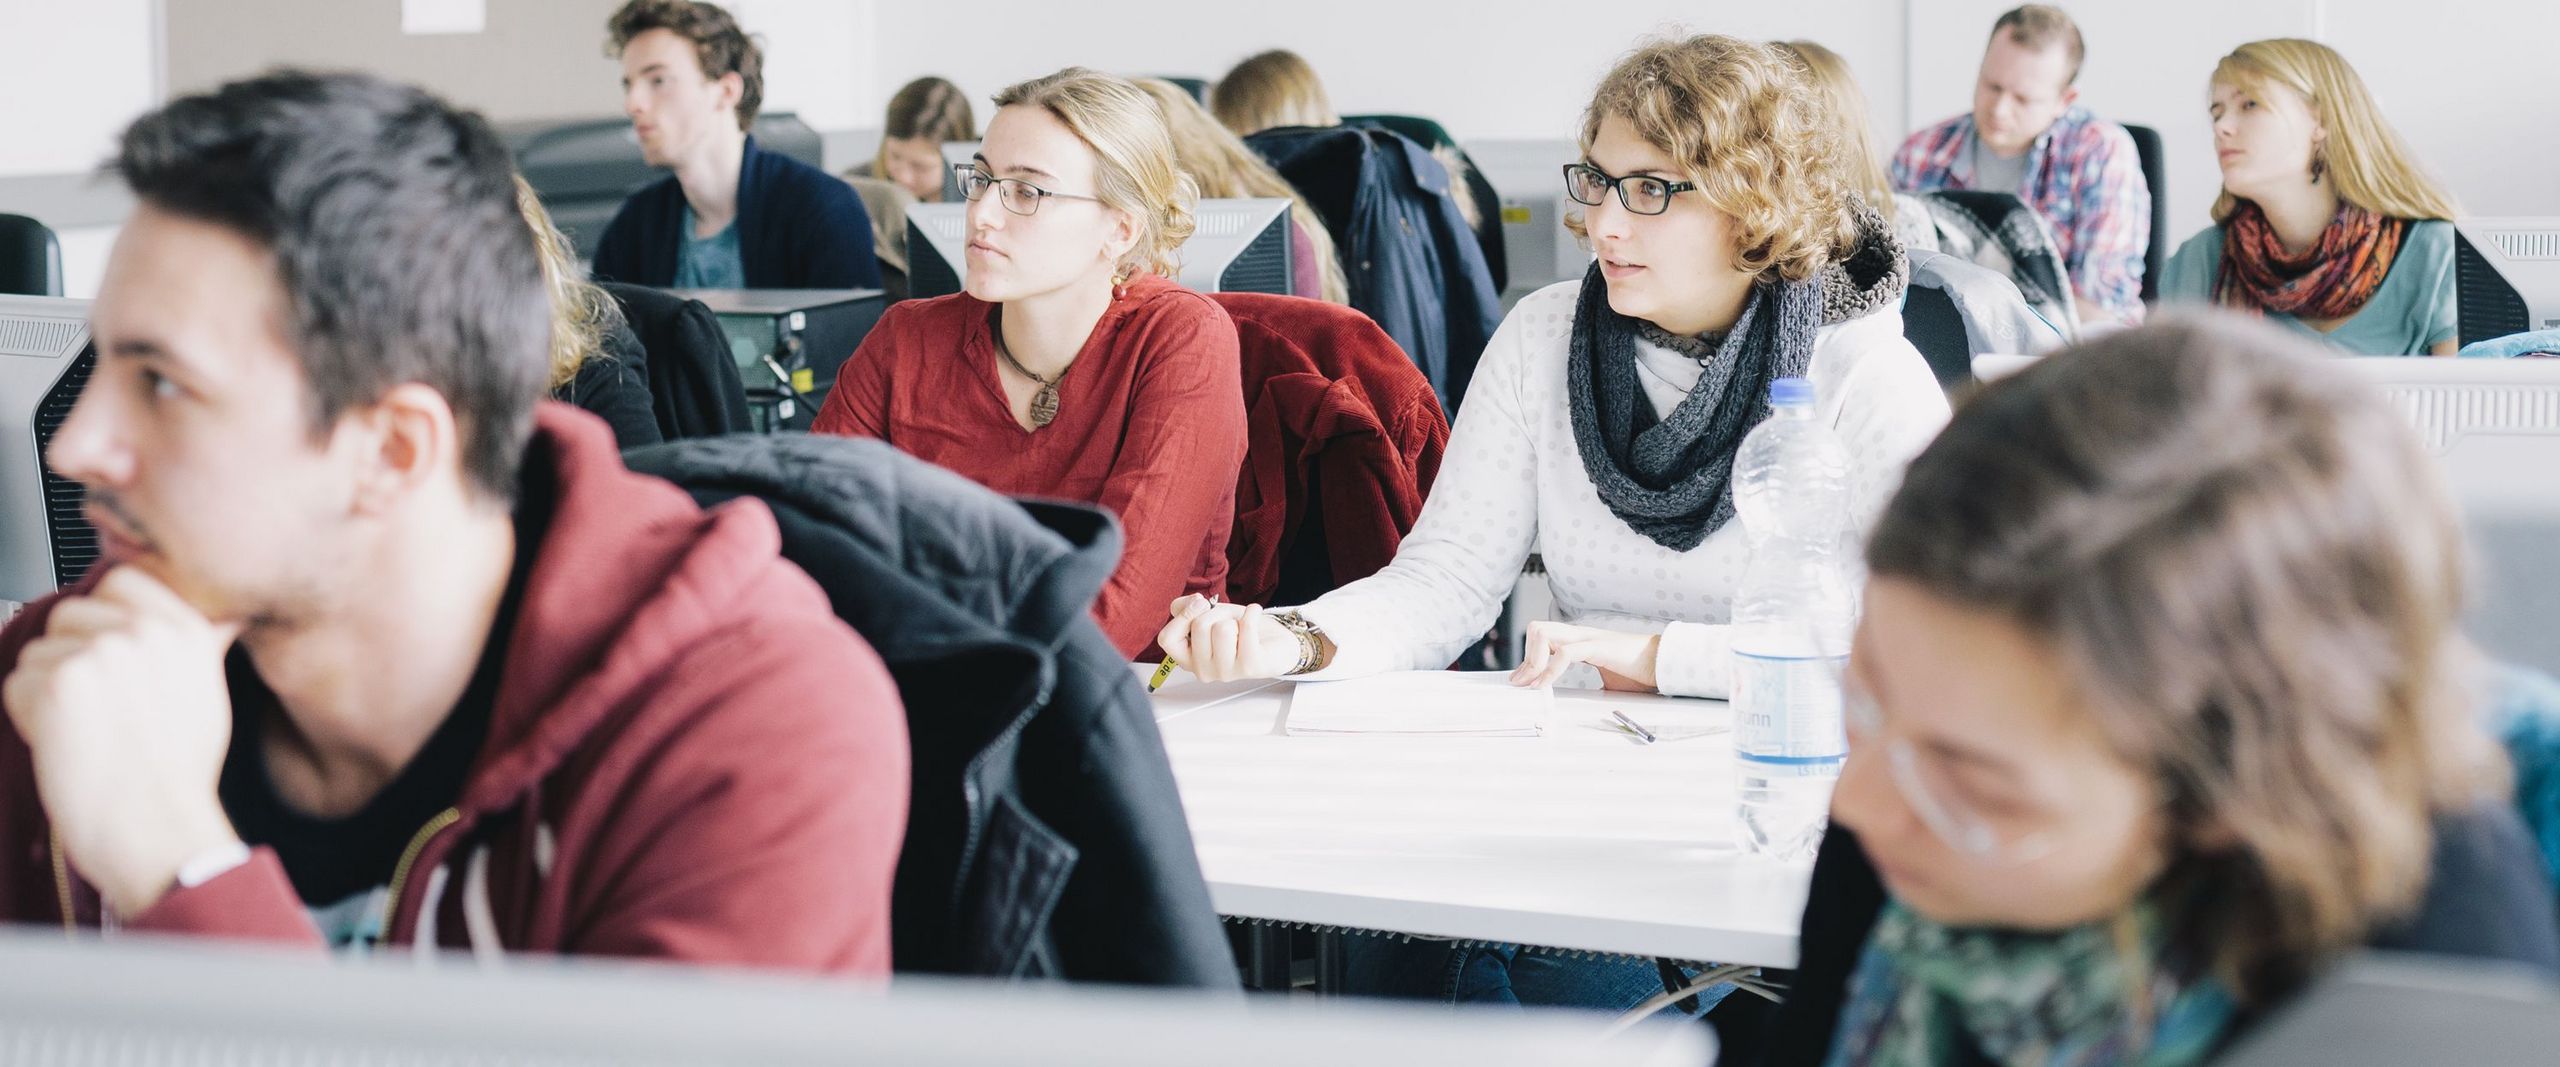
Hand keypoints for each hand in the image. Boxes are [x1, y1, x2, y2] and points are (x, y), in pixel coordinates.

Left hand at [3, 567, 245, 917]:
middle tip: (99, 708)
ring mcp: (101, 653)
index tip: (109, 656)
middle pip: (69, 614)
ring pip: (37, 652)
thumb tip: (223, 613)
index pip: (121, 580)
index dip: (103, 617)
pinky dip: (28, 719)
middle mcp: (146, 632)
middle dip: (69, 657)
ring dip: (47, 692)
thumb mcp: (209, 693)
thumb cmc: (177, 773)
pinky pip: (16, 685)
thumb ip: (199, 643)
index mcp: (186, 630)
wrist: (154, 827)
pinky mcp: (59, 682)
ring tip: (87, 731)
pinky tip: (67, 745)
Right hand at [1158, 595, 1304, 681]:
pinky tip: (1255, 617)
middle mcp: (1203, 671)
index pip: (1167, 640)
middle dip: (1217, 612)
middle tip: (1228, 621)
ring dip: (1235, 619)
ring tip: (1241, 628)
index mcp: (1187, 659)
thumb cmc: (1237, 629)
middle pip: (1199, 626)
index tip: (1200, 604)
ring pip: (1222, 627)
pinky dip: (1253, 612)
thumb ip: (1186, 607)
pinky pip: (1246, 626)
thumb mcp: (1206, 613)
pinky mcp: (1250, 667)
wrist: (1273, 642)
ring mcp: (1226, 672)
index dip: (1183, 616)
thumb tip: (1194, 603)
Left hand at [1509, 621, 1660, 690]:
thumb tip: (1580, 707)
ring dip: (1533, 661)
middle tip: (1523, 684)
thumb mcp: (1608, 684)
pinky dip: (1549, 670)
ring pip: (1544, 634)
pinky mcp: (1599, 647)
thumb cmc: (1640, 674)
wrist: (1664, 665)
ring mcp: (1589, 637)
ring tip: (1532, 685)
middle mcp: (1581, 634)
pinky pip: (1565, 653)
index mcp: (1581, 640)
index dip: (1528, 659)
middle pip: (1537, 629)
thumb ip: (1591, 689)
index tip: (1521, 682)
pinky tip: (1545, 685)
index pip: (1542, 637)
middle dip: (1525, 658)